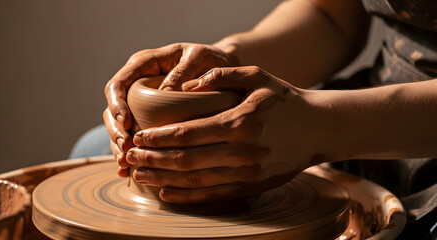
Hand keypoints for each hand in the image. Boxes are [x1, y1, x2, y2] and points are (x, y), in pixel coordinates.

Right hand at [103, 43, 238, 176]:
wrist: (220, 65)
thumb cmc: (209, 58)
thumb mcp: (198, 58)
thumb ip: (182, 72)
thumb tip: (164, 94)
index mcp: (143, 64)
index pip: (118, 84)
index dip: (117, 104)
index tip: (126, 122)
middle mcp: (136, 82)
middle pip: (113, 108)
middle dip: (115, 130)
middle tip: (126, 149)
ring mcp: (140, 101)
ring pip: (118, 125)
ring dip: (118, 145)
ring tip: (124, 164)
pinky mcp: (147, 116)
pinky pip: (132, 134)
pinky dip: (128, 152)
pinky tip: (126, 171)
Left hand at [126, 66, 333, 202]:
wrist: (318, 128)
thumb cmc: (285, 100)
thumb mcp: (258, 76)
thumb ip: (221, 76)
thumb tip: (187, 86)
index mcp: (239, 122)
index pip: (186, 133)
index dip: (158, 138)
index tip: (139, 137)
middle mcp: (241, 152)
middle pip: (185, 160)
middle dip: (152, 160)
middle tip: (130, 158)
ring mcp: (247, 173)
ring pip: (194, 180)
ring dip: (163, 179)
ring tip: (140, 175)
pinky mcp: (252, 186)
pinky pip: (213, 195)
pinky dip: (187, 196)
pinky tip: (167, 194)